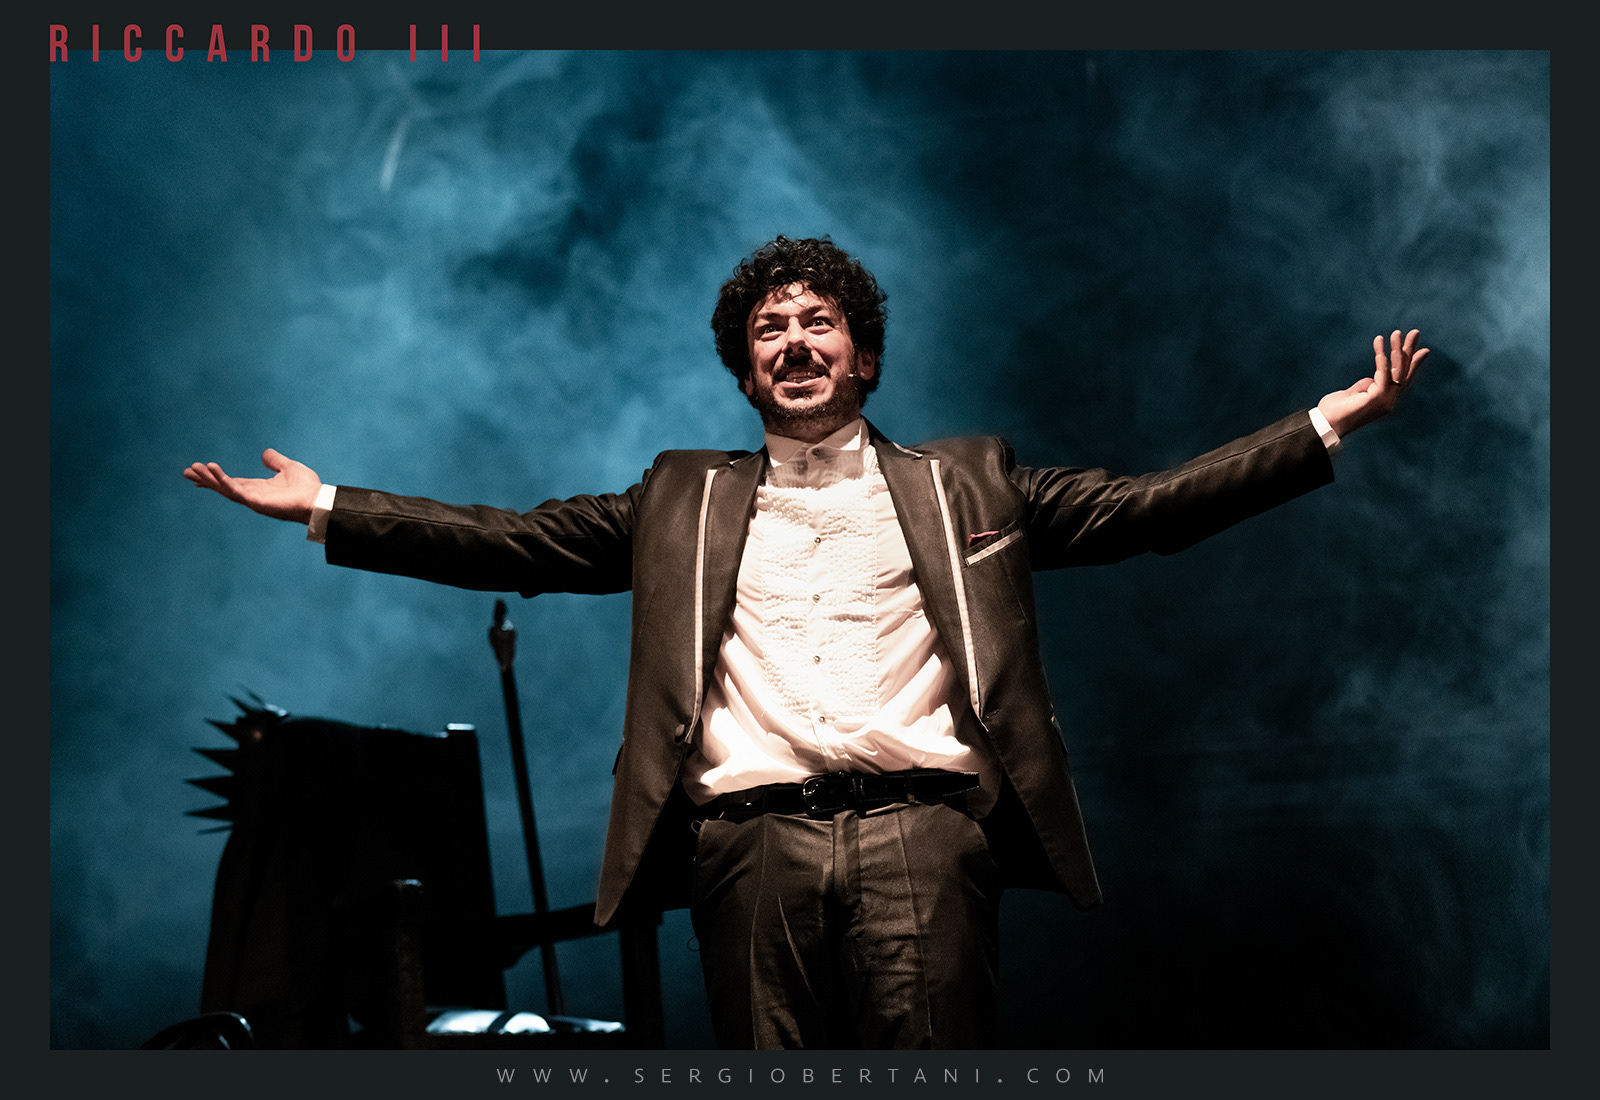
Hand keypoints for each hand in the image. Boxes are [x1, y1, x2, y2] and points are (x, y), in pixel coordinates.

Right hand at [183, 448, 322, 523]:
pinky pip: (235, 490)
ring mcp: (253, 500)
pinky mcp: (256, 502)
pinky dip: (222, 480)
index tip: (200, 471)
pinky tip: (211, 470)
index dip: (216, 477)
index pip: (232, 482)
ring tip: (193, 469)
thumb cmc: (307, 487)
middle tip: (186, 472)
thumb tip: (265, 453)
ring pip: (225, 488)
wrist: (317, 499)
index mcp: (258, 487)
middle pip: (223, 486)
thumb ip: (275, 461)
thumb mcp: (288, 467)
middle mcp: (253, 495)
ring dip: (209, 478)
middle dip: (206, 479)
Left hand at [1317, 329, 1429, 437]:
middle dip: (1410, 350)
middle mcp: (1390, 400)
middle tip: (1415, 332)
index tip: (1424, 350)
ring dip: (1397, 349)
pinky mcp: (1378, 398)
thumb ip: (1369, 383)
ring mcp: (1386, 400)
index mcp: (1386, 399)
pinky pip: (1382, 374)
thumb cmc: (1338, 408)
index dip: (1413, 363)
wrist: (1326, 423)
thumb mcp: (1358, 391)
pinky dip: (1382, 358)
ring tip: (1396, 333)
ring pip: (1397, 370)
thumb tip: (1377, 374)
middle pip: (1404, 371)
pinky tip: (1380, 345)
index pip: (1404, 377)